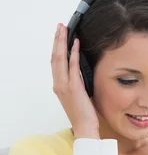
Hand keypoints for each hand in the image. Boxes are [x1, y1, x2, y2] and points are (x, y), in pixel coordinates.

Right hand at [51, 24, 99, 138]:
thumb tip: (82, 71)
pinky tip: (76, 43)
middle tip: (60, 27)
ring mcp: (65, 85)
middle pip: (55, 57)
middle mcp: (59, 84)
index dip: (56, 48)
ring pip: (60, 59)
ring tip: (65, 30)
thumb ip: (77, 83)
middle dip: (57, 40)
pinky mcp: (74, 87)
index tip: (59, 36)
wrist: (84, 127)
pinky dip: (74, 53)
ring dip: (62, 42)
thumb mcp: (79, 95)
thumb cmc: (83, 114)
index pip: (55, 62)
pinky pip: (73, 66)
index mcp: (59, 86)